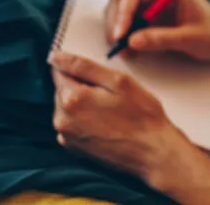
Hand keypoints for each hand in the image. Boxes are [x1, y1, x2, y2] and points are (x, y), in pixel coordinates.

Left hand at [49, 51, 209, 189]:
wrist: (153, 152)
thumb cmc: (142, 115)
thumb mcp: (118, 81)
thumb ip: (84, 66)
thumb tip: (56, 57)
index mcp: (72, 99)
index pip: (59, 70)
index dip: (78, 67)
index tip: (96, 74)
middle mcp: (62, 119)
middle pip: (62, 89)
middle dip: (82, 86)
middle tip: (110, 93)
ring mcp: (66, 136)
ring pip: (67, 107)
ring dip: (83, 103)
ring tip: (110, 110)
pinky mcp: (73, 148)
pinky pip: (72, 124)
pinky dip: (84, 119)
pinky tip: (105, 122)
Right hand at [105, 0, 209, 61]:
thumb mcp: (191, 38)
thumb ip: (162, 38)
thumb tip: (132, 41)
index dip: (122, 13)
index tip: (121, 35)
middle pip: (121, 0)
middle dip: (115, 23)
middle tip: (117, 47)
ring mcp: (151, 6)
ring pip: (121, 13)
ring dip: (118, 32)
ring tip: (125, 53)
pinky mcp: (150, 20)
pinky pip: (129, 26)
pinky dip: (125, 39)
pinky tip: (131, 53)